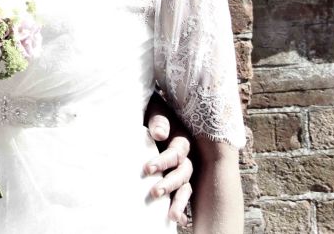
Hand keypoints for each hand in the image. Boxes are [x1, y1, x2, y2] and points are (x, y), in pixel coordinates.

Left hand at [145, 99, 193, 226]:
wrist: (154, 121)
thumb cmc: (154, 116)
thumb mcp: (156, 113)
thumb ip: (158, 121)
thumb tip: (160, 133)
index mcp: (181, 142)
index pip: (176, 154)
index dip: (163, 161)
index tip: (147, 169)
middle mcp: (186, 158)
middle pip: (183, 173)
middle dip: (170, 183)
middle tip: (155, 192)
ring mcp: (184, 171)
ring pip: (186, 187)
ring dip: (179, 201)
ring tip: (171, 215)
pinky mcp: (178, 181)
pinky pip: (184, 196)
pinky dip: (182, 207)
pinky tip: (178, 220)